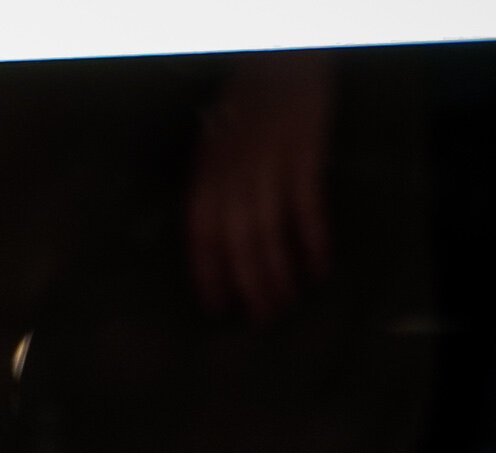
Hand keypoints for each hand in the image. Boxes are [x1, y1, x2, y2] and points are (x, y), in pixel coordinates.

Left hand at [188, 53, 333, 322]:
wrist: (277, 65)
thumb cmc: (242, 112)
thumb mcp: (212, 154)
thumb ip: (212, 194)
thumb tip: (211, 243)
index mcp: (204, 182)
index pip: (200, 241)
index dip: (208, 277)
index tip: (217, 310)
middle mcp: (230, 180)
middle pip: (237, 246)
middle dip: (249, 286)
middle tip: (262, 319)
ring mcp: (267, 168)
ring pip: (269, 234)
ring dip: (280, 273)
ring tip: (288, 301)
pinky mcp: (303, 156)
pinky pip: (307, 208)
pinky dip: (314, 240)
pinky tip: (321, 266)